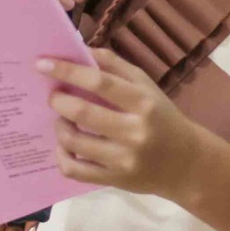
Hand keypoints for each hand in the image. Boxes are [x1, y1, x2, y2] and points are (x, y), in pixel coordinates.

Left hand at [39, 47, 201, 199]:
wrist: (186, 163)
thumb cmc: (162, 118)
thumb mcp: (147, 87)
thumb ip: (116, 67)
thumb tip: (82, 50)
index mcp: (143, 103)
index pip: (99, 82)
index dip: (68, 71)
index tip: (43, 64)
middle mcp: (134, 131)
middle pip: (83, 112)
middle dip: (58, 100)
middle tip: (54, 96)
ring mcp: (123, 159)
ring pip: (74, 142)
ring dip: (59, 126)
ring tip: (62, 120)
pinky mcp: (115, 180)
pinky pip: (75, 170)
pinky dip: (62, 155)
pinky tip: (65, 145)